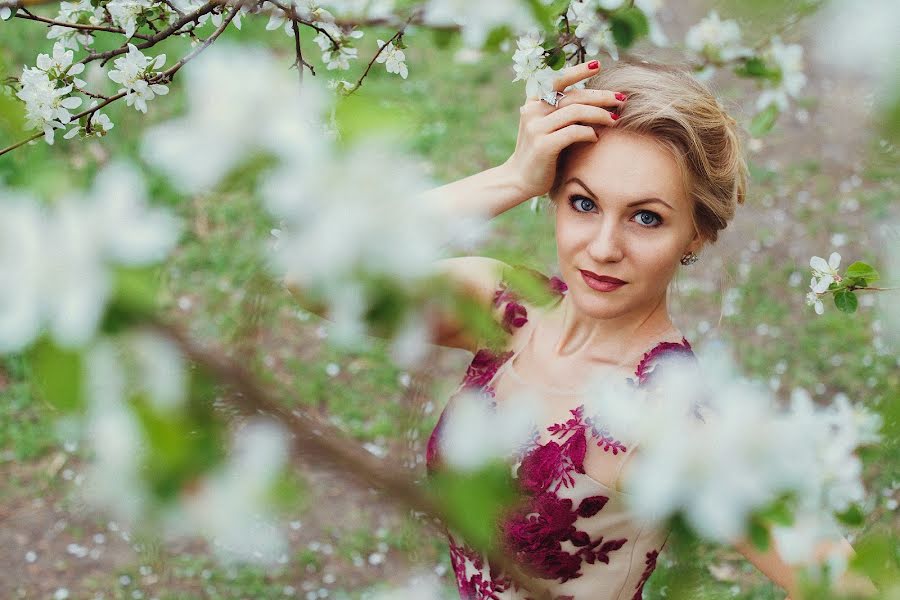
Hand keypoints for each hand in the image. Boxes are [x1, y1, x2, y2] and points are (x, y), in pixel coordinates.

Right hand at [502, 60, 625, 199]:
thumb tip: (596, 100)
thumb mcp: (548, 127)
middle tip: (621, 99)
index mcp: (533, 102)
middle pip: (573, 96)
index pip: (558, 80)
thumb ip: (563, 112)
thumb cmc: (541, 153)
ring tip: (614, 119)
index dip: (578, 71)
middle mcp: (532, 111)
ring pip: (575, 112)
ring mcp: (536, 128)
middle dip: (600, 96)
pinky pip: (573, 132)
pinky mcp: (543, 145)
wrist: (519, 180)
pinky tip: (595, 137)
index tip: (598, 65)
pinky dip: (588, 133)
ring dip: (599, 114)